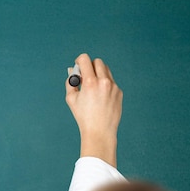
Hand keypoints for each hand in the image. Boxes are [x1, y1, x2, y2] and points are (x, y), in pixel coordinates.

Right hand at [65, 53, 122, 167]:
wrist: (99, 131)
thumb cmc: (83, 116)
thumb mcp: (71, 99)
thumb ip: (71, 82)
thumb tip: (73, 71)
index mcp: (90, 82)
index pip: (85, 59)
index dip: (79, 60)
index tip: (78, 65)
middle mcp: (104, 82)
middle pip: (98, 62)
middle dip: (90, 66)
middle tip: (85, 75)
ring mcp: (113, 86)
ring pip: (106, 70)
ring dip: (98, 74)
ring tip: (92, 87)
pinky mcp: (119, 92)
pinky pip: (111, 82)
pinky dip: (105, 85)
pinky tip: (100, 98)